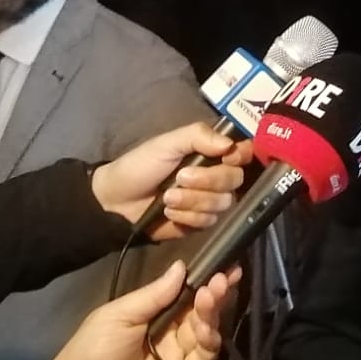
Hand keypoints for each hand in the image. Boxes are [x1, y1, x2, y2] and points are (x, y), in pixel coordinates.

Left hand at [29, 259, 234, 359]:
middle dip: (213, 293)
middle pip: (199, 311)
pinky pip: (205, 358)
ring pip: (205, 331)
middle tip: (224, 277)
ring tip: (212, 295)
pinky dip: (209, 340)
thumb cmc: (93, 350)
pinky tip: (205, 325)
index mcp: (152, 315)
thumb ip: (153, 294)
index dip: (202, 280)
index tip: (222, 264)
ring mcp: (178, 357)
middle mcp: (169, 333)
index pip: (184, 294)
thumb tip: (182, 266)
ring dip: (212, 312)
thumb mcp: (119, 314)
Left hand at [91, 121, 254, 239]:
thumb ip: (198, 136)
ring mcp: (209, 201)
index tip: (226, 157)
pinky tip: (169, 212)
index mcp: (211, 152)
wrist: (116, 200)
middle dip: (207, 181)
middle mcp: (216, 176)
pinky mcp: (200, 223)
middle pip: (235, 180)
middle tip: (180, 178)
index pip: (243, 152)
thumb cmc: (141, 165)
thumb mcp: (167, 143)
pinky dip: (187, 216)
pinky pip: (208, 221)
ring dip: (193, 200)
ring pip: (222, 203)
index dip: (241, 156)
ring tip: (167, 197)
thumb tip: (229, 145)